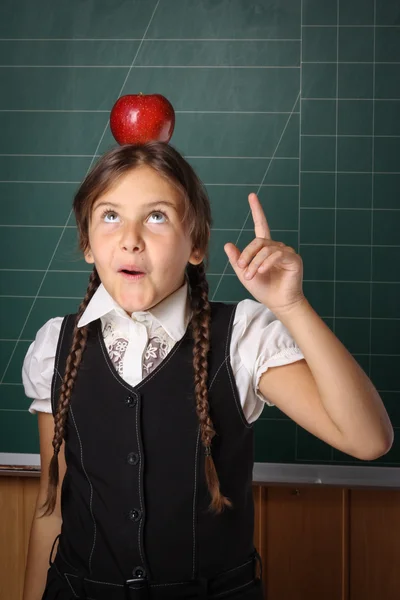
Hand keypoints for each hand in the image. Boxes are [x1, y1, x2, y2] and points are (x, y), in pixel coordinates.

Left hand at [224, 193, 304, 314]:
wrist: (278, 303)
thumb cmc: (264, 289)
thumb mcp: (244, 274)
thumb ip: (237, 260)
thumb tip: (228, 244)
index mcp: (265, 248)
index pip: (261, 225)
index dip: (257, 210)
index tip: (252, 196)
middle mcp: (276, 247)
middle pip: (258, 241)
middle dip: (247, 255)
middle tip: (242, 270)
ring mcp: (286, 252)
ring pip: (266, 249)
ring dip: (255, 262)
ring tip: (250, 275)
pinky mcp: (294, 259)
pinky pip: (277, 255)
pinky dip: (266, 262)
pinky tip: (262, 271)